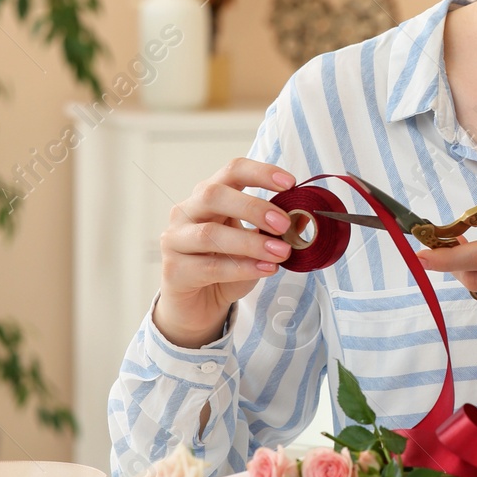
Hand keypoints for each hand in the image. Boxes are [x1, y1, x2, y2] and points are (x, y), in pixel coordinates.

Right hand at [154, 158, 299, 347]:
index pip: (231, 171)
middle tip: (283, 224)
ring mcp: (174, 240)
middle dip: (252, 207)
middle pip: (213, 195)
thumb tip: (303, 219)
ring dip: (250, 243)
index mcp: (208, 196)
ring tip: (281, 253)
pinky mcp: (173, 270)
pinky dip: (241, 268)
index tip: (290, 183)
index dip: (260, 173)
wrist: (198, 304)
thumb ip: (273, 230)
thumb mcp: (253, 243)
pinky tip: (265, 269)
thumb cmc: (225, 266)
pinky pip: (209, 267)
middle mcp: (186, 212)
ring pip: (209, 233)